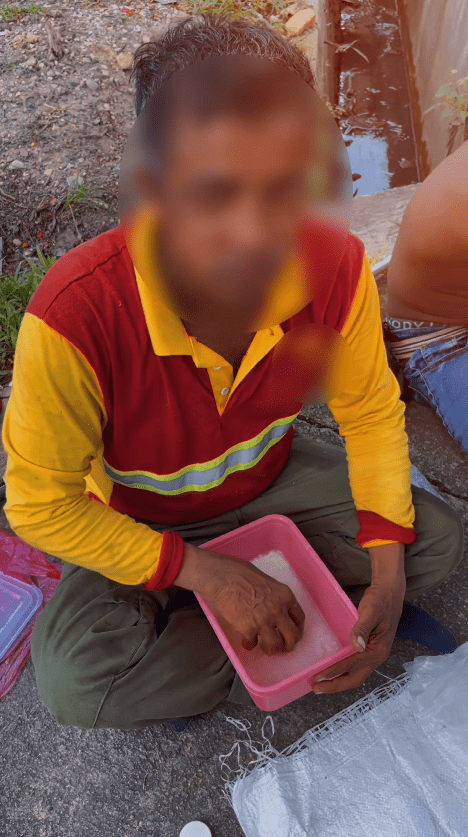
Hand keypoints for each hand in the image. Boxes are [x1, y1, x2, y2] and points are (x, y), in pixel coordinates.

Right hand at [200, 551, 305, 655]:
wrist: (222, 578)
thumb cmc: (240, 573)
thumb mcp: (268, 582)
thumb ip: (276, 597)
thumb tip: (277, 609)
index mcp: (286, 596)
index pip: (300, 618)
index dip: (297, 629)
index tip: (293, 634)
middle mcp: (279, 610)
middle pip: (293, 637)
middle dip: (288, 645)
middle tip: (282, 647)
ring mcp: (264, 621)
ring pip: (275, 646)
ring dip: (270, 649)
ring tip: (263, 647)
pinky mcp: (248, 629)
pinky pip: (252, 644)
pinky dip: (249, 644)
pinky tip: (245, 640)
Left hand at [312, 578, 405, 694]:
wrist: (389, 593)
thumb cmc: (380, 601)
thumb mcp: (371, 611)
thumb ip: (362, 628)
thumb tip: (357, 646)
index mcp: (378, 651)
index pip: (352, 665)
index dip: (334, 672)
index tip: (319, 677)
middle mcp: (376, 657)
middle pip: (354, 679)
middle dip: (335, 685)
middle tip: (315, 687)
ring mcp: (372, 655)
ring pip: (354, 675)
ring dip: (337, 681)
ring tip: (320, 684)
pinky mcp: (368, 650)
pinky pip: (354, 666)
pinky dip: (341, 672)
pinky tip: (331, 671)